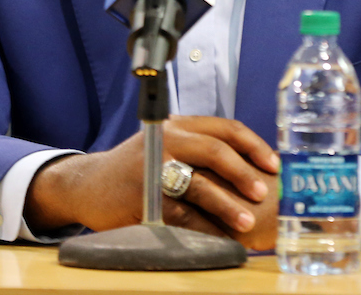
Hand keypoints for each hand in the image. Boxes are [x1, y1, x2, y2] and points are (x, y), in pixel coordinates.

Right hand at [25, 116, 278, 239]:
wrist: (88, 185)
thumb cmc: (136, 169)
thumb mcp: (167, 147)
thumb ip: (199, 151)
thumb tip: (251, 171)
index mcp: (179, 125)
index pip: (225, 128)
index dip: (254, 145)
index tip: (273, 165)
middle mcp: (167, 139)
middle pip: (215, 150)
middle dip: (243, 173)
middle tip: (263, 192)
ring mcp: (153, 166)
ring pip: (199, 184)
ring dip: (227, 205)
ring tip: (246, 221)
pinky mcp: (143, 196)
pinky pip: (182, 214)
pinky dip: (204, 227)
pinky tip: (219, 236)